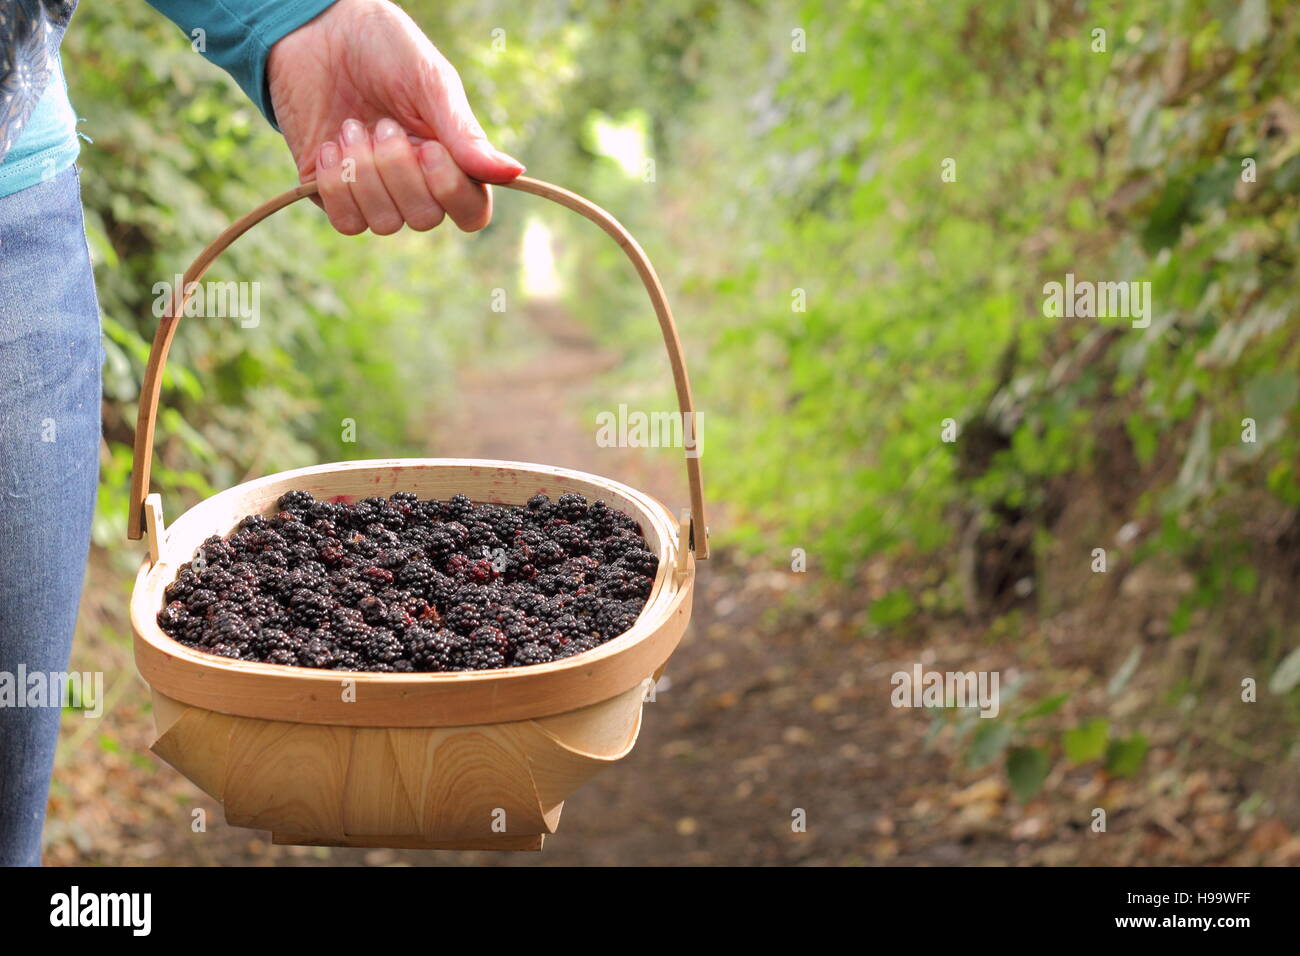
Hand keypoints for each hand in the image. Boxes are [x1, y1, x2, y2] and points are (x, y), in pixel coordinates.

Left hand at [267, 0, 523, 235]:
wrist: (316, 30)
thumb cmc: (382, 49)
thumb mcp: (430, 82)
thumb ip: (465, 133)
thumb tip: (514, 173)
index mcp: (451, 159)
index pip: (471, 212)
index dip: (451, 192)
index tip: (429, 148)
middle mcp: (417, 184)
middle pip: (424, 219)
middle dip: (398, 171)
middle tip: (384, 123)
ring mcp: (375, 193)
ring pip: (385, 223)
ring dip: (364, 173)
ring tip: (352, 126)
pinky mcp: (333, 194)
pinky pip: (347, 221)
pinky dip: (337, 185)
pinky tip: (331, 146)